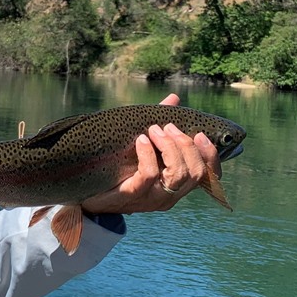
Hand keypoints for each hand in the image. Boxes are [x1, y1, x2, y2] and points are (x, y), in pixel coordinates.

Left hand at [81, 93, 221, 214]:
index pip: (208, 176)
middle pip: (196, 172)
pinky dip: (148, 153)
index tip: (200, 134)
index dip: (211, 155)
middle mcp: (169, 195)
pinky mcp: (132, 196)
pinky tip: (140, 140)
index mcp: (176, 185)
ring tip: (153, 130)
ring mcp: (152, 198)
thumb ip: (161, 125)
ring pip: (178, 174)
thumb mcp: (143, 147)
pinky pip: (149, 175)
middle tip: (167, 127)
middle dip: (186, 144)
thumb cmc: (117, 168)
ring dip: (169, 146)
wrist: (86, 191)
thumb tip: (174, 98)